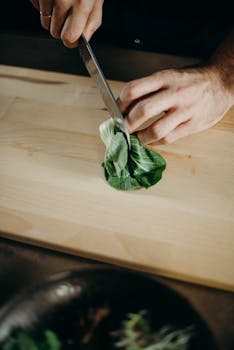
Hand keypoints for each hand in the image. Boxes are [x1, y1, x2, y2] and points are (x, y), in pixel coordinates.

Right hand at [30, 0, 103, 46]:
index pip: (69, 38)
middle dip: (61, 29)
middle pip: (55, 33)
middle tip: (69, 16)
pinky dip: (44, 6)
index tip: (73, 38)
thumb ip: (92, 22)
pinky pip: (37, 9)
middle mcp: (62, 0)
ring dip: (52, 18)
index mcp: (81, 4)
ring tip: (62, 3)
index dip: (71, 41)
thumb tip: (84, 41)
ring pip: (45, 23)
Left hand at [118, 66, 233, 144]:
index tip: (116, 111)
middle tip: (123, 128)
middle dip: (127, 123)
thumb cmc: (191, 81)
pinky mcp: (193, 124)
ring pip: (156, 129)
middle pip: (142, 110)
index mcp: (164, 78)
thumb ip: (149, 90)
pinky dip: (156, 142)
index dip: (120, 103)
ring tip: (137, 138)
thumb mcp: (169, 76)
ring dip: (141, 138)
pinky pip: (169, 138)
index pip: (133, 90)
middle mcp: (174, 93)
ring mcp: (185, 110)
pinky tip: (153, 140)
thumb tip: (125, 105)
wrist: (222, 81)